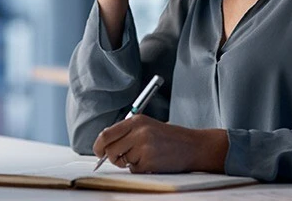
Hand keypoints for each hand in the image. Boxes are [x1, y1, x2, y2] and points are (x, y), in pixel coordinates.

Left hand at [93, 115, 227, 173]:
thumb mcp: (148, 126)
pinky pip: (133, 170)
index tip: (98, 151)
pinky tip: (152, 162)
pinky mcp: (148, 162)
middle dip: (112, 157)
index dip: (98, 145)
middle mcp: (138, 132)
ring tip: (144, 156)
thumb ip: (127, 132)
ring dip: (129, 163)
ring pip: (121, 161)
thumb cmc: (170, 137)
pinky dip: (140, 169)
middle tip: (120, 159)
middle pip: (110, 150)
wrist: (193, 146)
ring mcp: (143, 147)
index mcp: (136, 121)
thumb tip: (104, 145)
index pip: (106, 134)